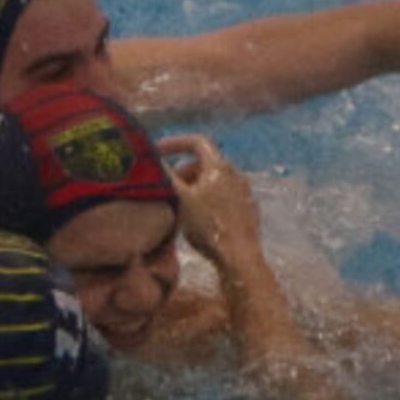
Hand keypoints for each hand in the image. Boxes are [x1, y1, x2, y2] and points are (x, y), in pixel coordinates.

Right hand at [159, 134, 260, 262]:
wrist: (239, 257)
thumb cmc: (207, 225)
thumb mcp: (180, 199)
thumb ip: (165, 176)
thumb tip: (151, 160)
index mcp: (219, 167)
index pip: (197, 142)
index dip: (175, 143)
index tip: (157, 152)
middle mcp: (235, 174)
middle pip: (204, 163)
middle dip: (182, 171)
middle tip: (167, 187)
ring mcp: (244, 192)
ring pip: (214, 181)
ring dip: (194, 186)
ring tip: (180, 205)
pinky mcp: (248, 210)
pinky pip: (224, 196)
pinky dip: (208, 199)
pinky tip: (199, 219)